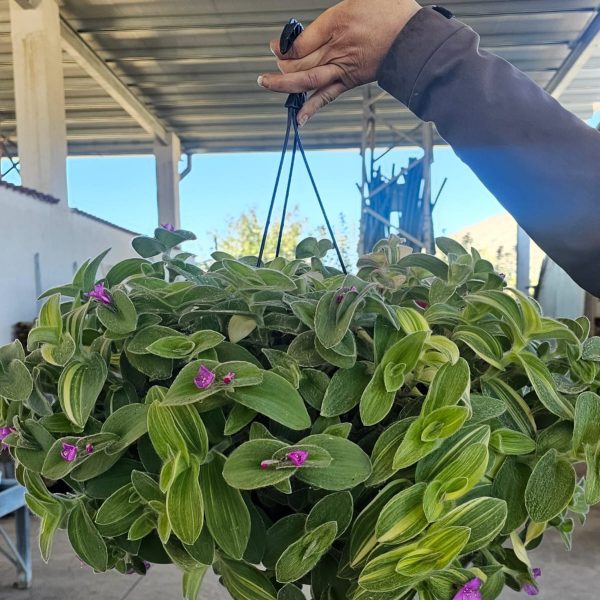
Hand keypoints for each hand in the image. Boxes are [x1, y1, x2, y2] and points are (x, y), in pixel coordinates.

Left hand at [258, 0, 420, 124]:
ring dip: (283, 84)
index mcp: (336, 23)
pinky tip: (298, 119)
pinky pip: (326, 97)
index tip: (276, 47)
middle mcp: (336, 49)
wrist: (413, 37)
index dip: (282, 47)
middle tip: (276, 61)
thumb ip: (328, 18)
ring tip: (266, 83)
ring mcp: (342, 68)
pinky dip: (311, 108)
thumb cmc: (388, 13)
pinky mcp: (349, 81)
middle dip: (281, 64)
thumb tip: (307, 32)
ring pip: (306, 81)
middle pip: (298, 64)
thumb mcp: (355, 2)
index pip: (298, 44)